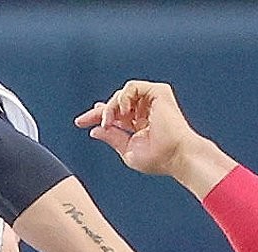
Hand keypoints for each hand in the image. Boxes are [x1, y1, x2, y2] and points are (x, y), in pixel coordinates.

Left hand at [74, 81, 203, 177]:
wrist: (176, 155)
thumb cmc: (159, 159)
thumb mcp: (128, 150)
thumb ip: (112, 138)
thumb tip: (95, 130)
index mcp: (140, 125)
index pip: (116, 115)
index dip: (98, 116)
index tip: (80, 122)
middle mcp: (145, 111)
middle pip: (115, 103)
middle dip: (100, 111)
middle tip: (88, 120)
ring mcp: (152, 101)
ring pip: (121, 95)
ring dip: (111, 107)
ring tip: (111, 122)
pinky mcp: (158, 92)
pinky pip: (132, 87)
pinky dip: (123, 97)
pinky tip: (124, 111)